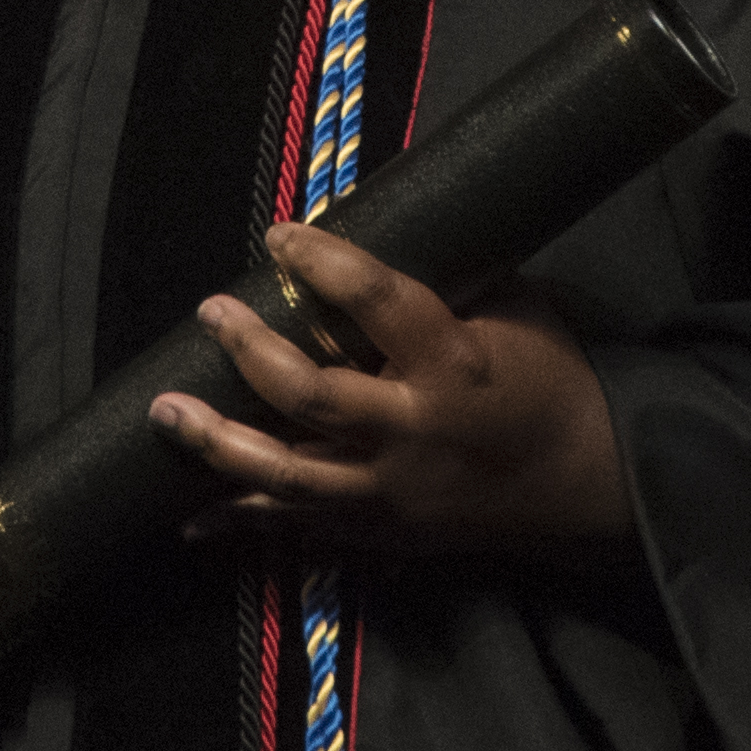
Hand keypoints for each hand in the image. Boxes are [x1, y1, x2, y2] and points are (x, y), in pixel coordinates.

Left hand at [153, 221, 628, 557]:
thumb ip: (458, 277)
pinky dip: (242, 522)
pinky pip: (299, 528)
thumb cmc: (554, 384)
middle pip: (312, 396)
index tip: (280, 234)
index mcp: (455, 365)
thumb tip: (398, 219)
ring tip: (164, 411)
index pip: (378, 302)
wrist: (585, 488)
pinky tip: (190, 518)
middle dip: (250, 352)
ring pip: (289, 473)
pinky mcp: (382, 532)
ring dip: (218, 442)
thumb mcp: (520, 312)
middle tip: (211, 312)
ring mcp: (393, 491)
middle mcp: (415, 431)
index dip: (323, 262)